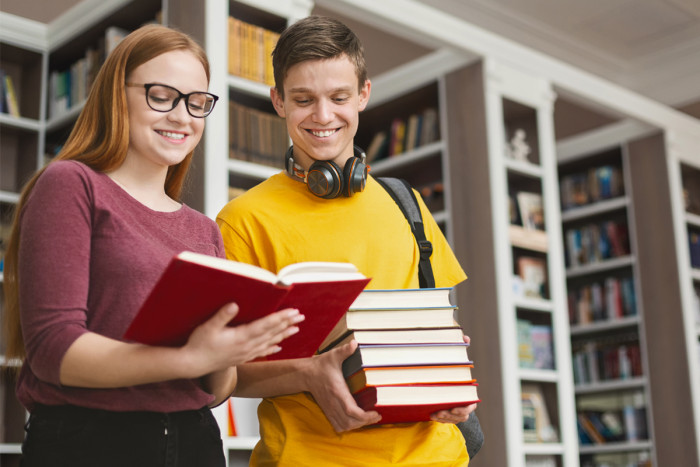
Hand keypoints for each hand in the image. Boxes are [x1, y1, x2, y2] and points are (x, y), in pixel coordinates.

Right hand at [183, 303, 303, 376]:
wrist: (193, 364)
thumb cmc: (199, 344)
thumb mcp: (208, 327)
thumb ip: (222, 316)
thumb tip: (234, 305)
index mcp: (241, 337)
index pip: (266, 325)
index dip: (280, 318)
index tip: (292, 312)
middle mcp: (247, 346)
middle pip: (272, 333)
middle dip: (287, 324)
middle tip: (301, 316)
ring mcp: (246, 353)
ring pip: (269, 342)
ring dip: (283, 335)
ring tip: (296, 329)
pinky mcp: (242, 357)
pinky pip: (261, 352)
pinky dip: (272, 348)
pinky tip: (279, 347)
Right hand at [305, 340, 380, 431]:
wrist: (305, 374)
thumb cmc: (321, 365)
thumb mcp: (333, 356)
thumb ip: (344, 351)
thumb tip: (355, 344)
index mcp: (337, 391)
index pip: (351, 410)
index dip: (365, 416)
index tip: (376, 413)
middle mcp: (333, 403)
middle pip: (349, 422)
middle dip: (365, 422)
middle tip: (376, 416)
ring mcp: (329, 408)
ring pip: (344, 426)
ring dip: (357, 426)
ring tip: (368, 419)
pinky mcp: (327, 411)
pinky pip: (337, 426)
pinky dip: (348, 427)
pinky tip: (356, 422)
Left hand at [431, 333, 475, 423]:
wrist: (447, 372)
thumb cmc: (453, 362)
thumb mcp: (456, 354)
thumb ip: (460, 346)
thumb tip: (465, 338)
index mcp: (468, 392)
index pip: (470, 405)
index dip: (463, 409)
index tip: (454, 409)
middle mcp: (464, 403)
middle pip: (461, 415)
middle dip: (450, 416)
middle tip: (439, 412)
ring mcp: (456, 409)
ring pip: (453, 419)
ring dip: (444, 418)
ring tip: (433, 414)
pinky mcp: (448, 411)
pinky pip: (446, 419)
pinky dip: (440, 418)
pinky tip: (430, 414)